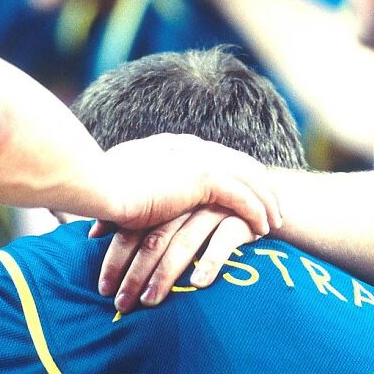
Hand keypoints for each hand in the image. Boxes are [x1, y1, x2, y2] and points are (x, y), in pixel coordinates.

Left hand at [92, 206, 257, 312]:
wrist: (257, 197)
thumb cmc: (202, 210)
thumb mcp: (171, 210)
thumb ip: (135, 220)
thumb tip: (93, 232)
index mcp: (164, 200)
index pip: (132, 229)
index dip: (115, 258)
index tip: (102, 288)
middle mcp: (184, 203)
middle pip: (153, 240)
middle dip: (134, 274)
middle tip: (120, 304)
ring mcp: (212, 209)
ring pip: (182, 243)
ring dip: (164, 275)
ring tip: (150, 302)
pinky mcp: (239, 219)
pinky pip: (223, 242)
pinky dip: (209, 263)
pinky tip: (197, 285)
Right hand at [97, 133, 281, 235]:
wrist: (97, 185)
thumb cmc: (99, 188)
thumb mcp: (123, 183)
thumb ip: (138, 186)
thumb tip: (130, 201)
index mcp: (172, 145)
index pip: (215, 155)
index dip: (234, 173)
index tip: (247, 190)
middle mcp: (189, 146)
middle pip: (239, 162)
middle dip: (260, 184)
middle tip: (274, 206)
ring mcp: (197, 159)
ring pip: (247, 178)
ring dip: (265, 200)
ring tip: (277, 222)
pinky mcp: (202, 179)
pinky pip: (241, 197)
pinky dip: (256, 212)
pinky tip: (265, 228)